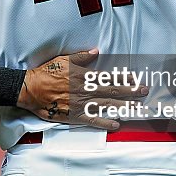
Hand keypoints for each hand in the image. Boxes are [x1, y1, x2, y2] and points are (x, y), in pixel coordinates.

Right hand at [17, 50, 147, 130]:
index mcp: (84, 76)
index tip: (135, 78)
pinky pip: (93, 120)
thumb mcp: (63, 60)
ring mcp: (81, 104)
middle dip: (130, 91)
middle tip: (144, 91)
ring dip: (123, 106)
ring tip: (137, 107)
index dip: (123, 78)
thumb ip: (81, 57)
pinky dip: (105, 122)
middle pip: (112, 92)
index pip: (108, 77)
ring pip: (107, 106)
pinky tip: (117, 123)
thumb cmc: (46, 73)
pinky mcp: (74, 115)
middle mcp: (85, 90)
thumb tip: (95, 52)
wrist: (31, 89)